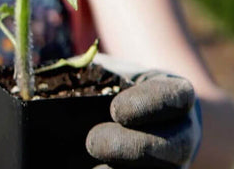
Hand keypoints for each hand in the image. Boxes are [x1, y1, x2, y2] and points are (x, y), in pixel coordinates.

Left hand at [86, 55, 201, 168]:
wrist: (128, 119)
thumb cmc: (114, 89)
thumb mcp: (107, 73)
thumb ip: (88, 73)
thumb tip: (50, 82)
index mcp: (174, 94)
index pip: (177, 96)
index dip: (151, 103)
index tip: (115, 109)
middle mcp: (183, 133)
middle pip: (176, 146)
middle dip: (134, 147)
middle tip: (93, 142)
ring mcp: (175, 164)